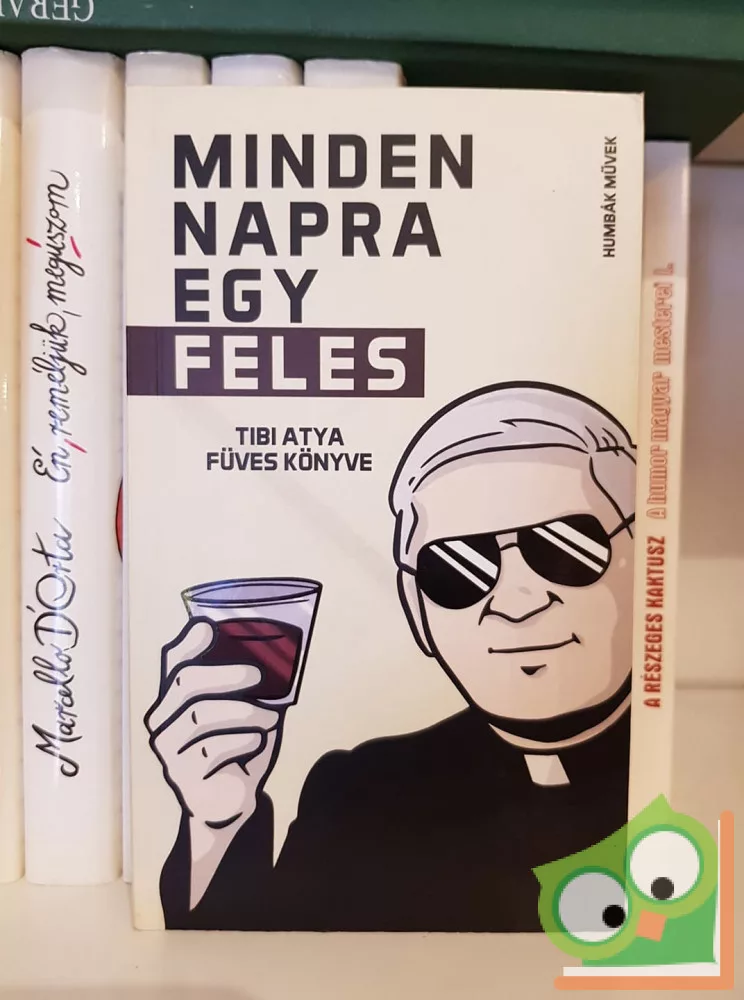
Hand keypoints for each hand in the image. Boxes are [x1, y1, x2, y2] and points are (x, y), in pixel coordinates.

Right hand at [145, 619, 282, 832]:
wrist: (228, 802)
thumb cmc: (236, 747)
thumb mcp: (244, 710)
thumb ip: (249, 684)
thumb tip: (274, 647)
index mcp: (175, 698)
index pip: (173, 661)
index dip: (189, 642)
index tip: (209, 627)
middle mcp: (163, 720)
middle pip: (185, 683)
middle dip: (224, 673)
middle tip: (259, 675)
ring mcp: (169, 750)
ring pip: (201, 715)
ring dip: (244, 711)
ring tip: (270, 716)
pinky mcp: (184, 776)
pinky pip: (213, 748)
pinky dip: (243, 739)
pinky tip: (258, 739)